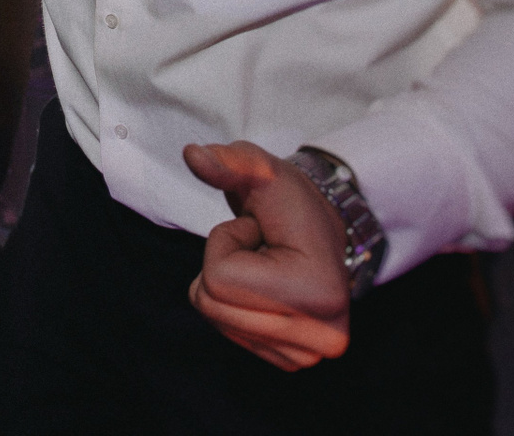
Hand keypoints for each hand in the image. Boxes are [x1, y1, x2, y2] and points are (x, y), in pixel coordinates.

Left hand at [182, 141, 351, 370]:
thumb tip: (192, 154)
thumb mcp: (260, 170)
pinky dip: (234, 305)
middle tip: (260, 249)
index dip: (224, 242)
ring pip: (215, 319)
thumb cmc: (290, 200)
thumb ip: (227, 162)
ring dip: (227, 285)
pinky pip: (226, 332)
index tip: (258, 232)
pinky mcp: (292, 360)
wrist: (321, 228)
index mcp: (318, 293)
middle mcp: (322, 336)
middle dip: (222, 265)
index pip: (217, 279)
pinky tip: (266, 287)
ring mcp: (308, 354)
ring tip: (265, 265)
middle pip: (210, 306)